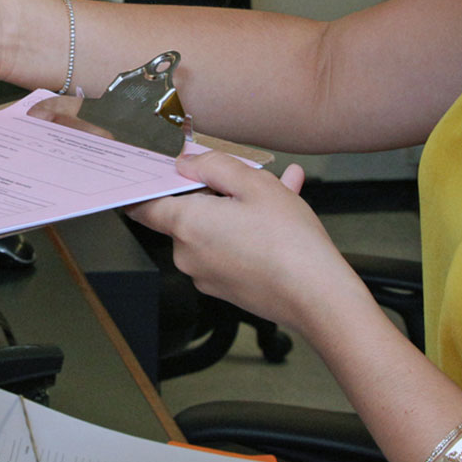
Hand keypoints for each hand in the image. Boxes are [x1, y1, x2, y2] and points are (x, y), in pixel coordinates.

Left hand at [129, 153, 360, 336]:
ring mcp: (206, 275)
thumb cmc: (289, 241)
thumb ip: (213, 165)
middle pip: (187, 214)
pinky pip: (229, 250)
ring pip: (214, 230)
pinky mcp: (226, 289)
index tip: (159, 174)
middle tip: (250, 177)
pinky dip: (248, 233)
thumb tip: (184, 164)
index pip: (144, 206)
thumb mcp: (254, 183)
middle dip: (215, 193)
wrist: (318, 297)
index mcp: (186, 224)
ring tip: (282, 191)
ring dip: (239, 210)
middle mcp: (188, 254)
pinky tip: (282, 218)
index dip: (150, 186)